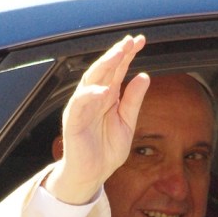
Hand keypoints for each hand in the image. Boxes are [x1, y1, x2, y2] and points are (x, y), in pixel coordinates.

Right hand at [46, 35, 148, 203]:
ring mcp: (82, 107)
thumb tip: (144, 76)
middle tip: (129, 42)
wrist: (91, 175)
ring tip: (118, 54)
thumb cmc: (106, 151)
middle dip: (116, 54)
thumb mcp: (127, 123)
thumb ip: (134, 101)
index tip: (140, 41)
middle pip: (103, 70)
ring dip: (103, 66)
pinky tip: (104, 89)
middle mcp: (93, 97)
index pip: (117, 70)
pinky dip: (90, 95)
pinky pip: (80, 104)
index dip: (127, 54)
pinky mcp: (73, 121)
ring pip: (90, 80)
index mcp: (107, 96)